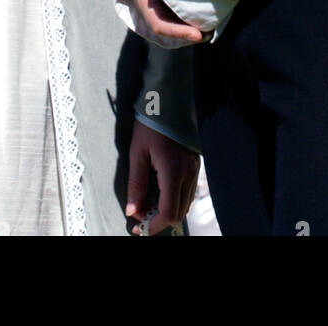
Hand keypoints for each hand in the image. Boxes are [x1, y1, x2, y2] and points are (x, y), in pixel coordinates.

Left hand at [126, 120, 199, 235]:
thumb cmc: (150, 124)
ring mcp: (194, 170)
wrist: (169, 101)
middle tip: (140, 216)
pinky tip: (159, 194)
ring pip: (185, 205)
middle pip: (179, 213)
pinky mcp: (195, 166)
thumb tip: (132, 211)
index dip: (153, 225)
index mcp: (173, 172)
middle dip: (159, 220)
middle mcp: (188, 174)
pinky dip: (174, 200)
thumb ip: (136, 185)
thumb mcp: (137, 153)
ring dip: (167, 211)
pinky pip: (187, 193)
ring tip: (147, 205)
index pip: (169, 213)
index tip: (138, 226)